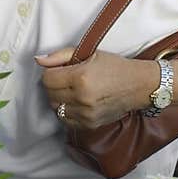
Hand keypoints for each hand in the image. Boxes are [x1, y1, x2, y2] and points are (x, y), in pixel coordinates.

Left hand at [36, 48, 157, 128]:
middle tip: (67, 79)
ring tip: (73, 90)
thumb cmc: (115, 67)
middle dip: (54, 85)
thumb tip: (38, 60)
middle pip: (50, 94)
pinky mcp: (90, 124)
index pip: (47, 79)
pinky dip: (67, 111)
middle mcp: (82, 98)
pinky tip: (77, 102)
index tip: (60, 70)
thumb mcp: (89, 54)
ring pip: (56, 108)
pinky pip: (66, 120)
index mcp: (81, 78)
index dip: (51, 73)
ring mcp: (86, 114)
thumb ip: (61, 56)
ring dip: (60, 99)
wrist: (139, 86)